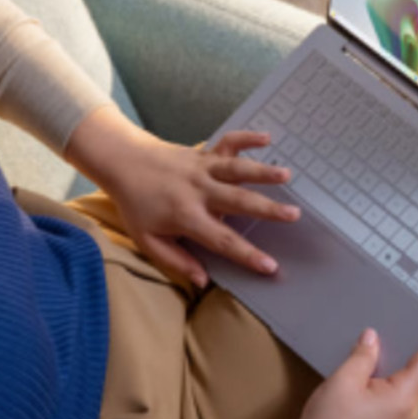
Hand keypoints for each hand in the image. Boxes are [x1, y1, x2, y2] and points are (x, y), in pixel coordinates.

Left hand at [81, 123, 302, 288]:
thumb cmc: (136, 204)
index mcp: (186, 216)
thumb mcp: (148, 240)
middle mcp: (198, 191)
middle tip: (293, 215)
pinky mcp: (204, 153)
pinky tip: (267, 138)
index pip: (221, 240)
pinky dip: (247, 137)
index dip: (246, 254)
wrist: (124, 162)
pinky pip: (228, 142)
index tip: (269, 266)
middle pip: (237, 201)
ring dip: (263, 171)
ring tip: (287, 175)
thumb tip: (202, 281)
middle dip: (267, 209)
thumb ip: (176, 260)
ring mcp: (202, 169)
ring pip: (237, 169)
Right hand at [264, 311, 417, 418]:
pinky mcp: (384, 418)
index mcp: (403, 396)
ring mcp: (396, 415)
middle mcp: (407, 406)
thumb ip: (363, 356)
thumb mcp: (344, 381)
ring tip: (410, 327)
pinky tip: (383, 355)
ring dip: (408, 355)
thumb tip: (373, 338)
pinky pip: (394, 387)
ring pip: (407, 377)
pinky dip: (393, 368)